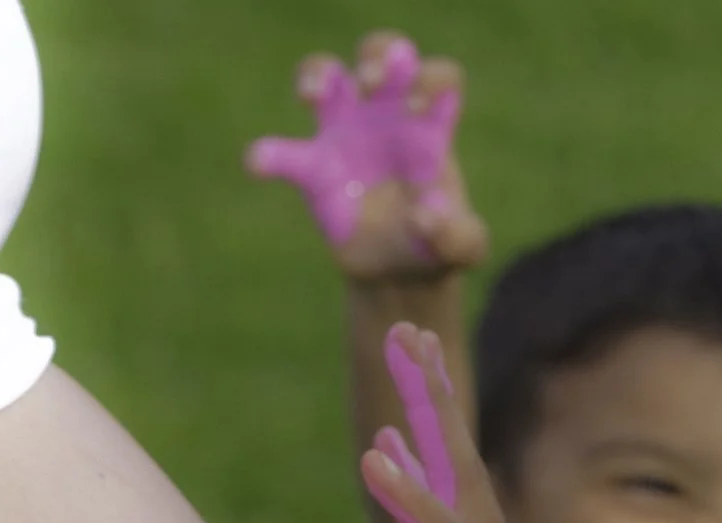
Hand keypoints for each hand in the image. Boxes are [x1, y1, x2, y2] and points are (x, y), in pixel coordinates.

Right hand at [247, 33, 488, 283]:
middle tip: (371, 84)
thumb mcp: (462, 247)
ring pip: (328, 74)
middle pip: (383, 53)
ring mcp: (347, 133)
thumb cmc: (438, 243)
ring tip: (312, 95)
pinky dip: (270, 155)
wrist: (399, 271)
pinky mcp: (314, 168)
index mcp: (431, 125)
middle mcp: (388, 115)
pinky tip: (258, 164)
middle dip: (377, 57)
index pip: (438, 75)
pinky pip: (287, 152)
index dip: (428, 78)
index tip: (417, 105)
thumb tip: (426, 217)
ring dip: (318, 73)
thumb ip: (457, 237)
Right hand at [363, 322, 609, 522]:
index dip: (420, 504)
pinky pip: (436, 522)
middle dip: (438, 408)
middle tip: (411, 330)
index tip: (374, 455)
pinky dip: (411, 476)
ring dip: (429, 414)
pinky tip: (384, 443)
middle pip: (466, 481)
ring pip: (454, 484)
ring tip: (407, 342)